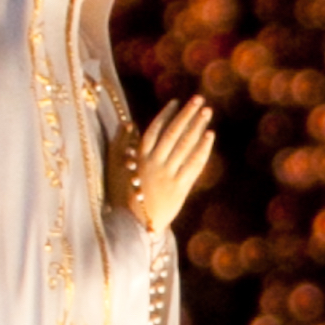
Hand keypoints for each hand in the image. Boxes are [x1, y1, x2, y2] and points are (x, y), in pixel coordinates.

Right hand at [115, 96, 216, 230]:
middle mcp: (155, 162)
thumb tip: (128, 124)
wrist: (132, 225)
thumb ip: (120, 145)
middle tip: (199, 99)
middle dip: (187, 114)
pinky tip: (210, 136)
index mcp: (138, 157)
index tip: (177, 102)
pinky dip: (202, 149)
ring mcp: (168, 174)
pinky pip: (194, 164)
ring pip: (185, 145)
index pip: (155, 129)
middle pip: (174, 133)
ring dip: (197, 126)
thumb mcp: (114, 169)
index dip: (167, 114)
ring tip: (207, 112)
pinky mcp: (180, 188)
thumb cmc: (120, 197)